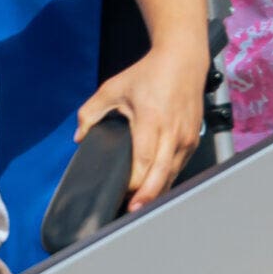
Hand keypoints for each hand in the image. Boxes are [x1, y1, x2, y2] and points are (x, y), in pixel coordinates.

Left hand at [75, 49, 205, 210]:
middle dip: (147, 198)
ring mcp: (186, 138)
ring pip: (173, 175)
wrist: (182, 61)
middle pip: (162, 176)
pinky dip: (167, 179)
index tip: (120, 195)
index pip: (143, 162)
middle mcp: (172, 133)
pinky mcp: (193, 140)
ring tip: (140, 206)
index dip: (133, 184)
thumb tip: (78, 137)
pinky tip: (154, 187)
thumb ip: (90, 112)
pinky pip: (179, 167)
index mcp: (151, 121)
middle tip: (131, 212)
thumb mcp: (112, 88)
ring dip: (157, 191)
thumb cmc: (148, 74)